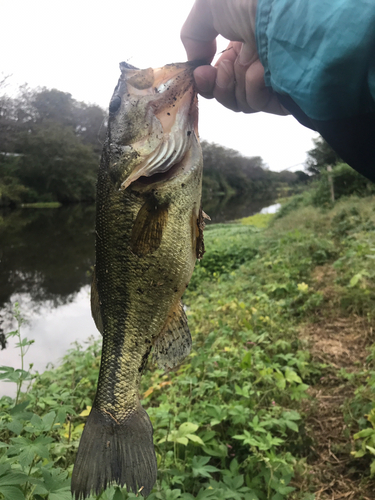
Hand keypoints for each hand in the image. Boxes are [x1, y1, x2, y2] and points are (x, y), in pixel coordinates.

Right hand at [181, 0, 287, 114]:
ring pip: (241, 102)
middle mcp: (258, 59)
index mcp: (242, 40)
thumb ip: (192, 37)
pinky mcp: (287, 92)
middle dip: (220, 86)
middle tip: (223, 68)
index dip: (206, 81)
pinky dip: (254, 86)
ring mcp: (273, 77)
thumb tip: (196, 66)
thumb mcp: (207, 7)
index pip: (219, 76)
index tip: (201, 73)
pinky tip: (262, 68)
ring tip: (248, 60)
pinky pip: (259, 103)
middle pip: (228, 94)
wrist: (280, 5)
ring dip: (237, 83)